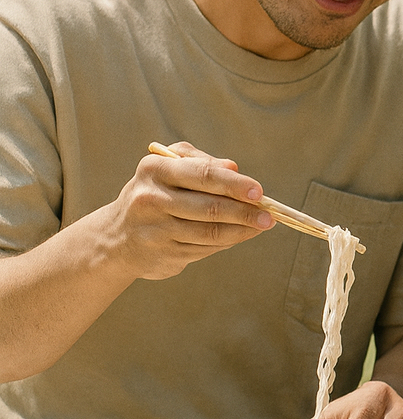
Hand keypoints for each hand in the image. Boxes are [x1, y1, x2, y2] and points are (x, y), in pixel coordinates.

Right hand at [106, 142, 272, 279]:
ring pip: (211, 232)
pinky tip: (242, 235)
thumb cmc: (156, 194)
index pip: (202, 175)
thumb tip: (234, 167)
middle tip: (269, 215)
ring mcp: (155, 230)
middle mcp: (151, 199)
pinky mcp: (162, 255)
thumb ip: (201, 163)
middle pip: (210, 207)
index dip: (234, 184)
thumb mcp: (168, 169)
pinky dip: (228, 241)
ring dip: (243, 230)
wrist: (116, 238)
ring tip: (262, 225)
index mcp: (154, 170)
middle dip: (245, 212)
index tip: (258, 191)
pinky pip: (205, 248)